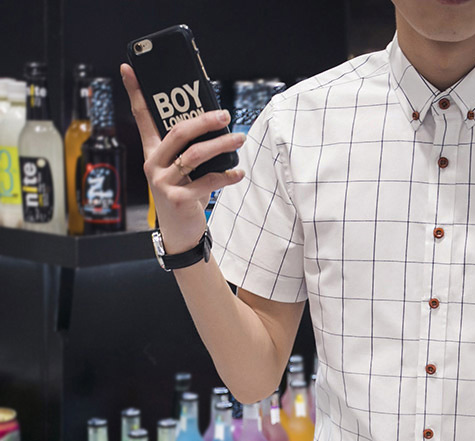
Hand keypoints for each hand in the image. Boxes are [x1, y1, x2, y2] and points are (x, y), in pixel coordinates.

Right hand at [119, 63, 245, 253]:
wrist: (180, 233)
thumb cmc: (185, 196)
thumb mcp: (184, 171)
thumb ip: (191, 151)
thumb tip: (216, 126)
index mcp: (152, 153)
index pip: (142, 117)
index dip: (134, 92)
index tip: (129, 68)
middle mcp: (153, 165)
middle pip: (177, 132)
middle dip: (204, 121)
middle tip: (225, 115)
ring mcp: (163, 182)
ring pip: (195, 155)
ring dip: (221, 145)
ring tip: (239, 139)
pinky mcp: (177, 199)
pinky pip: (206, 182)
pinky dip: (226, 176)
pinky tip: (238, 172)